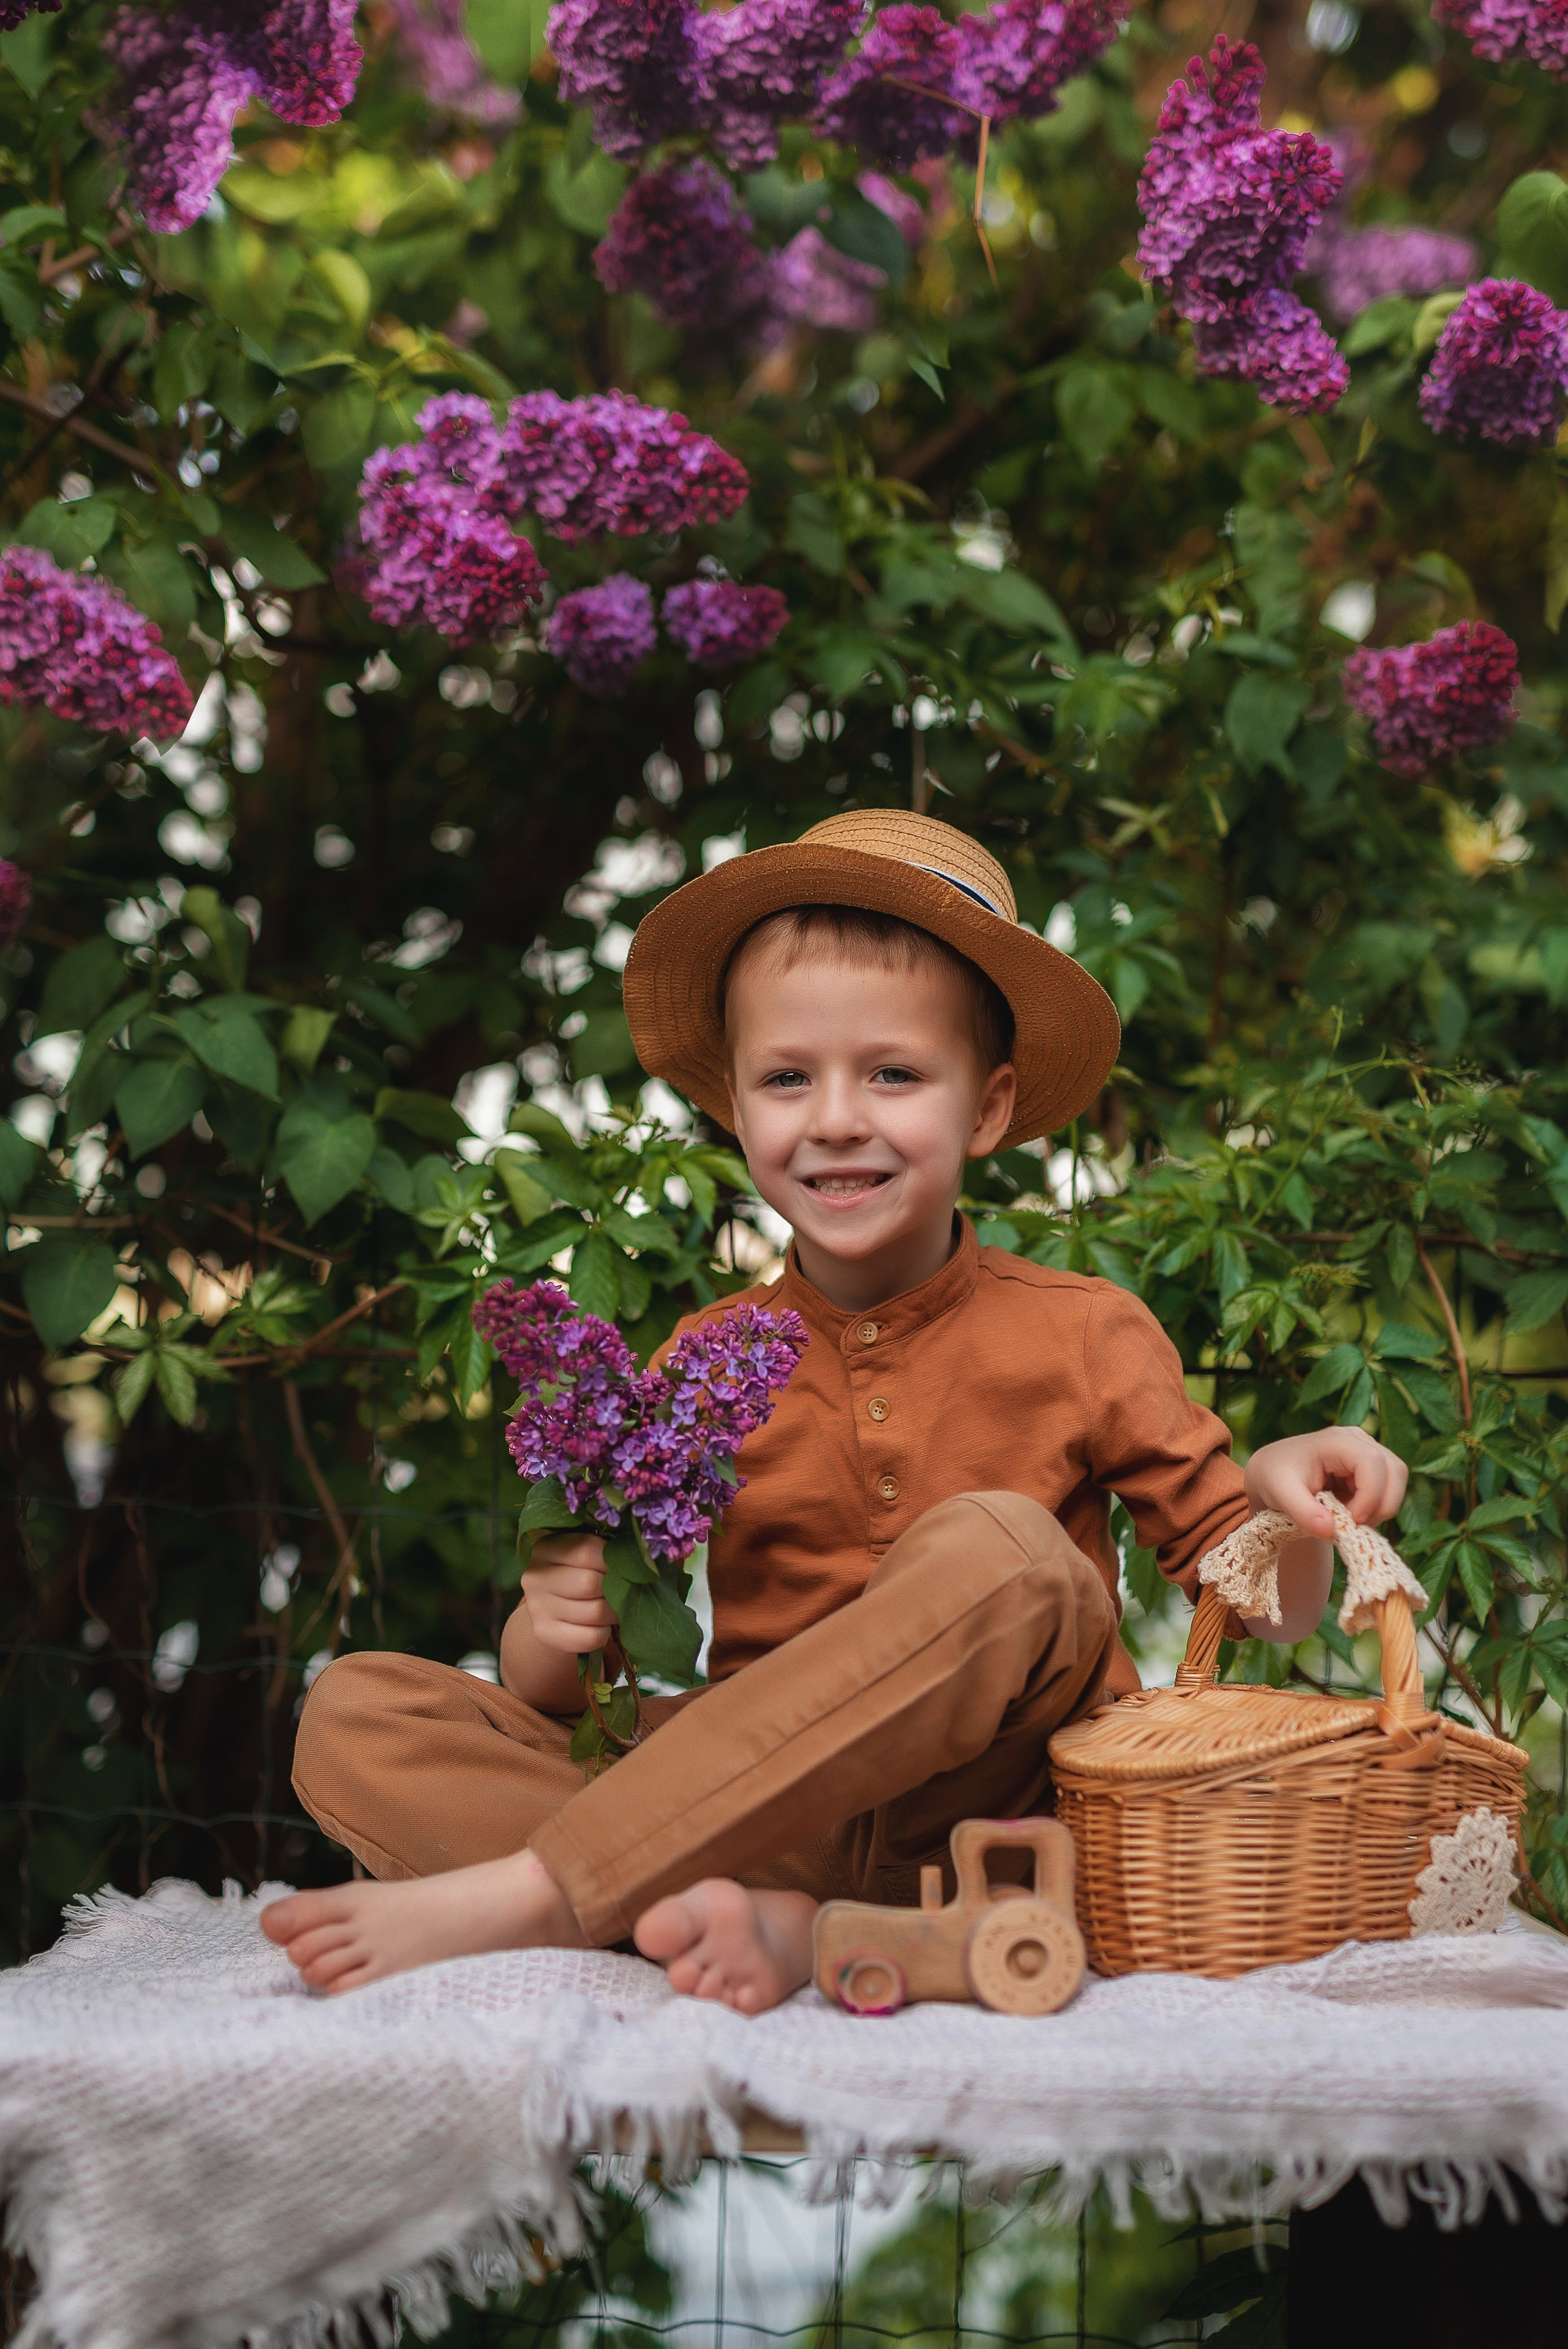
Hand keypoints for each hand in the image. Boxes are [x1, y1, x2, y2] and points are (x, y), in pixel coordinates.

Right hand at [522, 1530, 617, 1656]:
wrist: (554, 1609)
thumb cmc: (579, 1574)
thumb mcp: (586, 1556)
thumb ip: (606, 1553)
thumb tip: (639, 1563)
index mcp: (546, 1548)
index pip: (588, 1550)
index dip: (613, 1559)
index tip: (624, 1565)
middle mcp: (534, 1576)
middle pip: (590, 1583)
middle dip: (615, 1589)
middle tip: (623, 1590)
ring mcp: (536, 1607)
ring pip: (594, 1612)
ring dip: (613, 1612)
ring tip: (613, 1607)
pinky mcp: (544, 1633)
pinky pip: (590, 1637)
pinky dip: (604, 1634)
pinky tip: (601, 1626)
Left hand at [1245, 1427, 1407, 1540]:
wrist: (1275, 1473)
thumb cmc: (1275, 1477)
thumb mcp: (1279, 1494)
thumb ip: (1303, 1512)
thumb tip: (1330, 1530)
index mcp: (1336, 1440)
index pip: (1372, 1462)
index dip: (1371, 1494)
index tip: (1352, 1521)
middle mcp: (1358, 1441)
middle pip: (1395, 1470)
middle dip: (1382, 1504)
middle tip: (1353, 1526)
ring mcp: (1368, 1453)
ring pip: (1397, 1482)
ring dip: (1381, 1508)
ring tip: (1350, 1521)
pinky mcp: (1371, 1470)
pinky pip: (1388, 1491)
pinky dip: (1375, 1509)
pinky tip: (1350, 1514)